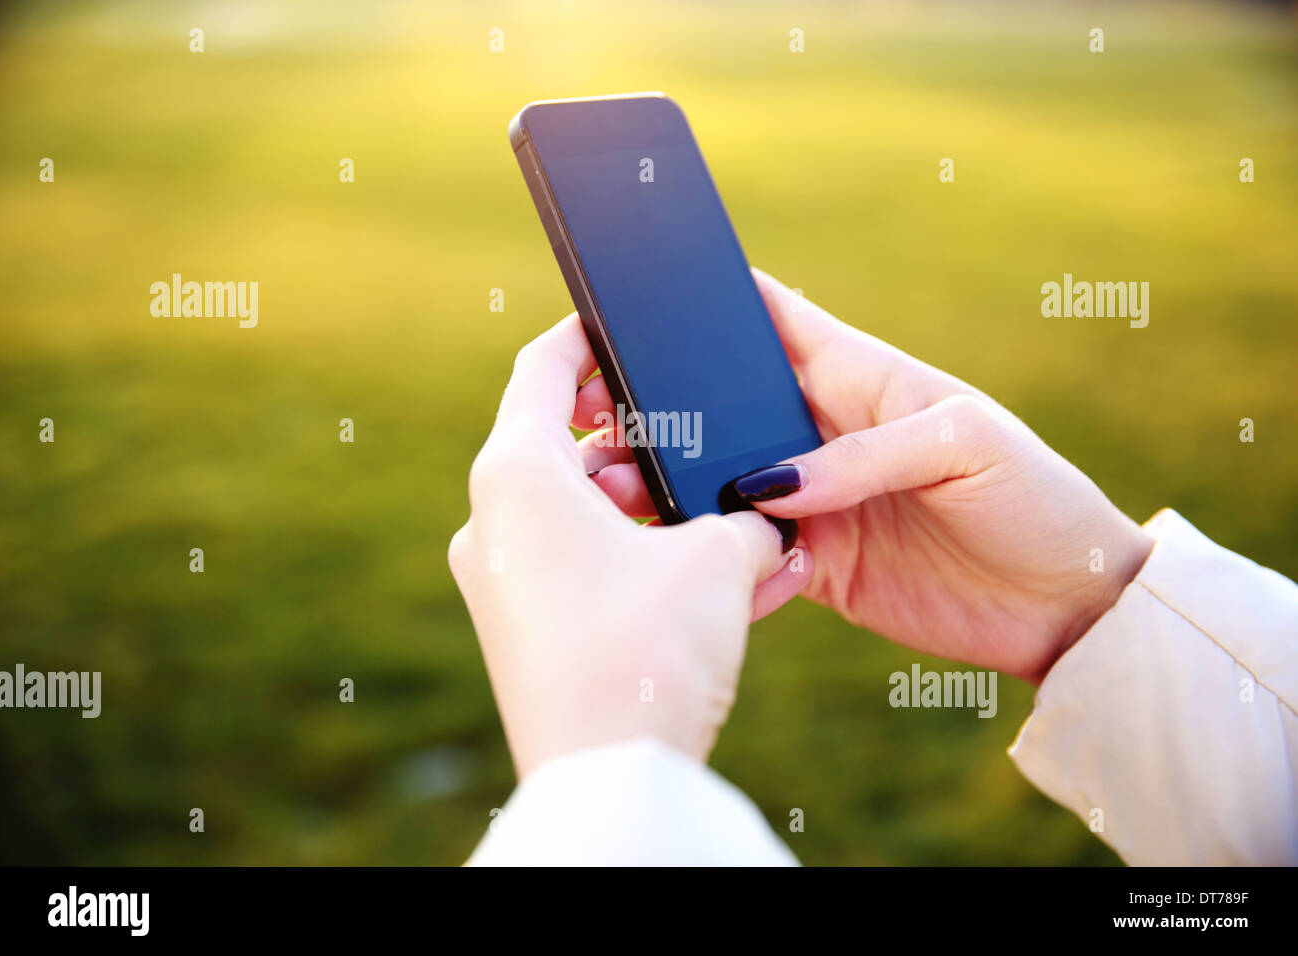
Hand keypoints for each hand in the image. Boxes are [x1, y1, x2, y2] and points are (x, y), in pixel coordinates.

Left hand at [448, 314, 806, 777]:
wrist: (610, 778)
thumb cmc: (647, 647)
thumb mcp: (717, 561)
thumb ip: (745, 520)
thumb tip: (761, 523)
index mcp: (514, 475)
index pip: (542, 368)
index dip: (588, 337)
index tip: (622, 325)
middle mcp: (492, 523)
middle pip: (565, 448)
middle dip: (643, 442)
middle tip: (698, 438)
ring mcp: (502, 584)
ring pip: (583, 516)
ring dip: (655, 511)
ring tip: (731, 524)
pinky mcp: (526, 634)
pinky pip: (586, 572)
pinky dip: (642, 562)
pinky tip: (719, 581)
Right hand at [590, 272, 1153, 683]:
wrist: (1069, 605)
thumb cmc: (1034, 497)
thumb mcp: (964, 443)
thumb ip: (863, 455)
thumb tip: (767, 484)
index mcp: (859, 376)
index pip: (773, 318)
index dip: (711, 302)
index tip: (642, 297)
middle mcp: (824, 435)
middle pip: (724, 406)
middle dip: (663, 404)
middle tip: (596, 414)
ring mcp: (814, 501)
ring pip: (717, 480)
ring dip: (666, 481)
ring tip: (611, 485)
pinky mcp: (814, 565)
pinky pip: (743, 554)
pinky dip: (708, 554)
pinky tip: (669, 552)